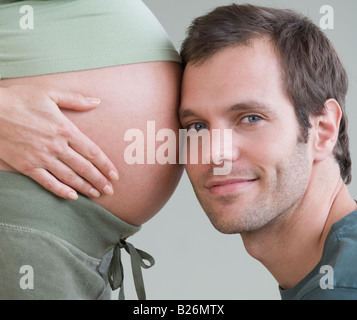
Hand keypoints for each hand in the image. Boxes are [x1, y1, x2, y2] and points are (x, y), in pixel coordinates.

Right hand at [0, 85, 118, 199]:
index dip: (106, 165)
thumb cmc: (20, 99)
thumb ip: (76, 100)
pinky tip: (72, 196)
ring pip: (69, 177)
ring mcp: (42, 158)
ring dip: (85, 188)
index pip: (92, 152)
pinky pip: (48, 182)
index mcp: (65, 129)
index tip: (115, 174)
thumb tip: (97, 102)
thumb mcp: (50, 93)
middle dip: (100, 180)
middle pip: (84, 168)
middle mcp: (57, 147)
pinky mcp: (27, 166)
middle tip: (110, 191)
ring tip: (96, 195)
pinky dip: (61, 191)